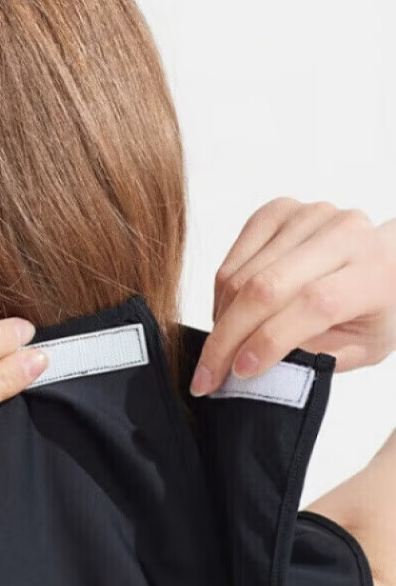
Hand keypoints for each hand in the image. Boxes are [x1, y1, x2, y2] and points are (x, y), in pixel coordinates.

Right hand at [191, 200, 395, 394]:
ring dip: (221, 321)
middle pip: (267, 287)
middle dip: (228, 337)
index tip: (240, 372)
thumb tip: (254, 365)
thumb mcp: (362, 347)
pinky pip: (234, 258)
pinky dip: (221, 295)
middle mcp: (343, 232)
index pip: (313, 303)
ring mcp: (308, 216)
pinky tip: (228, 317)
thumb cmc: (375, 308)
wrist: (383, 260)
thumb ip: (316, 356)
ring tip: (221, 350)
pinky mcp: (280, 211)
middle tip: (207, 374)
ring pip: (243, 275)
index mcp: (373, 270)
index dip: (270, 341)